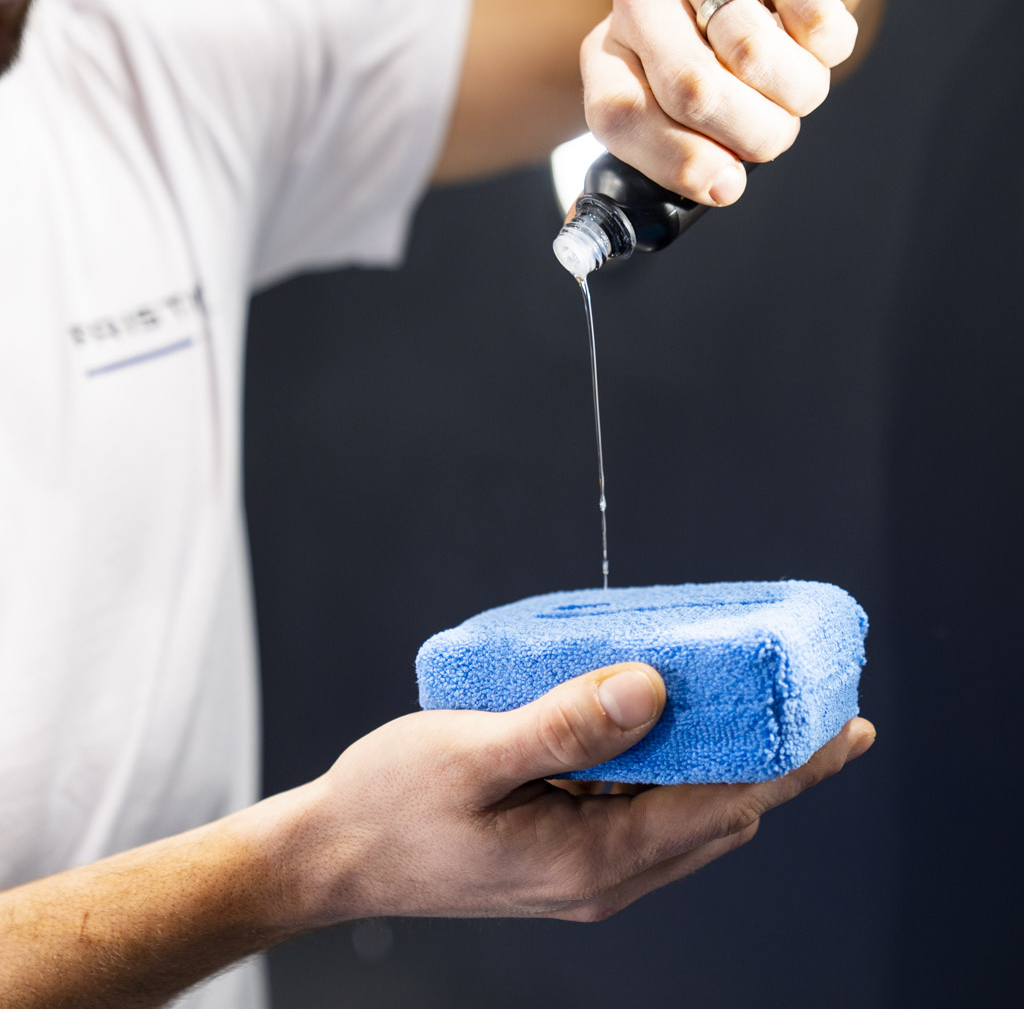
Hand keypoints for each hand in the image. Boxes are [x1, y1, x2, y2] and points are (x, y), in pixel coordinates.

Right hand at [285, 663, 874, 924]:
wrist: (337, 856)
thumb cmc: (393, 804)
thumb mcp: (473, 755)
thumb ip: (565, 725)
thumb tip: (653, 689)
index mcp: (594, 857)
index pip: (726, 807)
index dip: (794, 767)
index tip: (848, 728)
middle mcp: (606, 874)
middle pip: (724, 817)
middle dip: (781, 770)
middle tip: (819, 711)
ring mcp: (588, 870)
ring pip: (691, 819)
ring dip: (732, 771)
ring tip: (761, 716)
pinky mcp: (568, 854)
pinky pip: (650, 815)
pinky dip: (681, 775)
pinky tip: (671, 733)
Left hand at [582, 0, 868, 204]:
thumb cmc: (709, 60)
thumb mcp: (661, 107)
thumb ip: (651, 159)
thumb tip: (617, 228)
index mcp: (608, 56)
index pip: (620, 117)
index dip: (679, 163)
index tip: (724, 186)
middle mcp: (641, 0)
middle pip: (694, 93)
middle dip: (749, 137)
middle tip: (767, 140)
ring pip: (755, 56)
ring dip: (794, 95)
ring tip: (793, 90)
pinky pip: (812, 14)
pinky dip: (827, 45)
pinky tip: (815, 43)